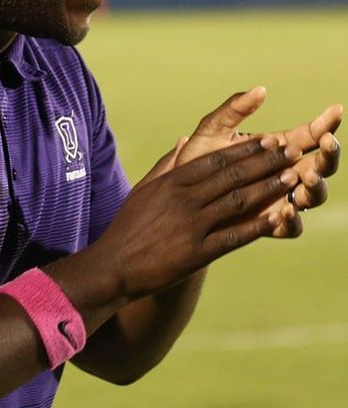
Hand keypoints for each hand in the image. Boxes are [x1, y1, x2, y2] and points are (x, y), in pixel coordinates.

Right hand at [99, 139, 300, 299]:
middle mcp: (184, 199)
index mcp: (172, 182)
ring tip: (293, 177)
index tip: (269, 141)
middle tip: (292, 151)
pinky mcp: (197, 253)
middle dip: (266, 162)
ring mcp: (191, 226)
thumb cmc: (127, 227)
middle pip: (232, 175)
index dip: (246, 150)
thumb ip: (166, 164)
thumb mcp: (143, 189)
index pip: (216, 160)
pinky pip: (234, 236)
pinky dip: (258, 226)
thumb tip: (183, 140)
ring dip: (269, 187)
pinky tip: (278, 218)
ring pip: (238, 201)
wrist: (114, 266)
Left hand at [173, 87, 341, 237]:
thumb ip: (234, 110)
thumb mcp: (212, 129)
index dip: (325, 124)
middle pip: (321, 166)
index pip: (310, 136)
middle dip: (329, 155)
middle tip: (326, 143)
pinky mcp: (267, 224)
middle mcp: (285, 174)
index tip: (335, 110)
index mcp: (277, 148)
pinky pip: (290, 227)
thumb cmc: (197, 158)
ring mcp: (279, 199)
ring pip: (313, 195)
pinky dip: (291, 219)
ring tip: (305, 175)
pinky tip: (285, 210)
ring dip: (315, 185)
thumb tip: (260, 90)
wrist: (177, 193)